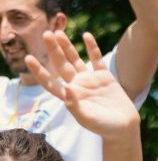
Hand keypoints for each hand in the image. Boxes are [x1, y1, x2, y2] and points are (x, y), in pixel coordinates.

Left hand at [24, 31, 138, 140]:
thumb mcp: (89, 119)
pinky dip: (92, 47)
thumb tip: (67, 88)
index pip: (50, 82)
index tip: (29, 58)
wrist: (124, 127)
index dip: (39, 71)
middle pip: (62, 65)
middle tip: (46, 34)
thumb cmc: (105, 127)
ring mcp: (90, 80)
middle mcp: (77, 86)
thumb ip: (76, 106)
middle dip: (54, 50)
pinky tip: (86, 35)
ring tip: (58, 32)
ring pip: (75, 60)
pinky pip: (96, 59)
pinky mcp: (105, 77)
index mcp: (70, 97)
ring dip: (67, 46)